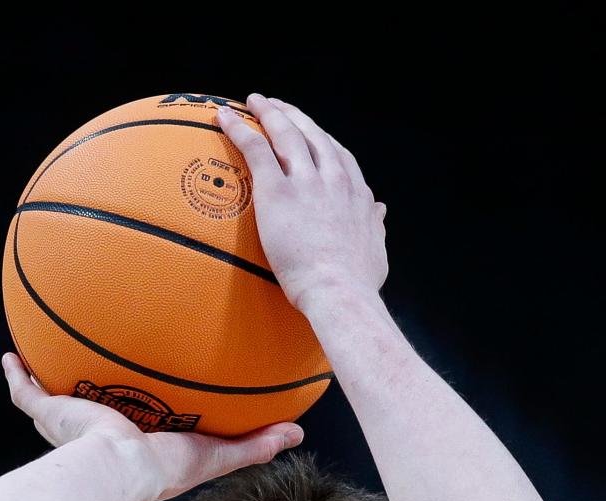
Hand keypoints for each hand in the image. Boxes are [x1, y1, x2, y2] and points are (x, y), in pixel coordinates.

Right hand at [2, 351, 303, 500]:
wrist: (116, 468)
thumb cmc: (163, 469)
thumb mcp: (218, 453)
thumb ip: (256, 443)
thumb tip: (300, 433)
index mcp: (136, 446)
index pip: (139, 428)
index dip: (144, 416)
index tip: (149, 400)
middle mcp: (100, 435)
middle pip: (93, 412)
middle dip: (91, 398)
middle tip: (96, 372)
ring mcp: (69, 425)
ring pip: (54, 401)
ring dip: (50, 381)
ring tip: (45, 354)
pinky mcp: (48, 413)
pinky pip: (25, 391)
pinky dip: (16, 374)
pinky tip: (10, 353)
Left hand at [215, 94, 387, 312]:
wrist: (340, 292)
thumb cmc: (357, 283)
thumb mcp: (376, 250)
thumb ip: (375, 227)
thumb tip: (381, 211)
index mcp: (356, 194)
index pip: (339, 156)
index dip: (322, 140)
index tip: (312, 132)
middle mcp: (334, 179)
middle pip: (313, 135)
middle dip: (295, 117)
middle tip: (279, 107)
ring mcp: (306, 182)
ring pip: (286, 134)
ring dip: (269, 113)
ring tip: (255, 102)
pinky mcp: (278, 191)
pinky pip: (256, 150)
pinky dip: (239, 129)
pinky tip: (225, 117)